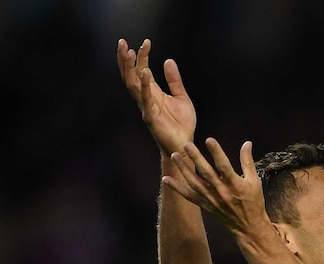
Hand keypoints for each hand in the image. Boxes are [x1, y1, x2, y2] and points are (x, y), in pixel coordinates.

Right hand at [117, 38, 195, 153]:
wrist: (185, 145)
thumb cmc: (182, 125)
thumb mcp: (182, 97)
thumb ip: (174, 80)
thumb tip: (168, 60)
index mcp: (153, 92)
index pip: (142, 70)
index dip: (142, 56)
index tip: (146, 42)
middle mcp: (146, 98)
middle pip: (130, 75)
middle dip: (124, 59)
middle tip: (122, 42)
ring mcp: (146, 107)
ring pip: (132, 85)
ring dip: (129, 68)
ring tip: (129, 52)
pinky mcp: (151, 117)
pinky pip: (146, 99)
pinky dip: (145, 85)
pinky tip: (146, 72)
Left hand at [163, 138, 271, 235]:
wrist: (249, 227)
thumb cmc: (254, 202)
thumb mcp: (255, 181)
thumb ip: (248, 161)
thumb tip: (247, 143)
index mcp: (235, 185)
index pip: (224, 166)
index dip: (217, 153)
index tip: (209, 140)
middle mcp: (222, 192)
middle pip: (206, 173)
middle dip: (196, 158)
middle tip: (186, 144)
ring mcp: (212, 200)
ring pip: (195, 183)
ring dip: (184, 170)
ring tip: (174, 156)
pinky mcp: (206, 206)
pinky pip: (189, 197)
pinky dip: (177, 188)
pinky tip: (166, 179)